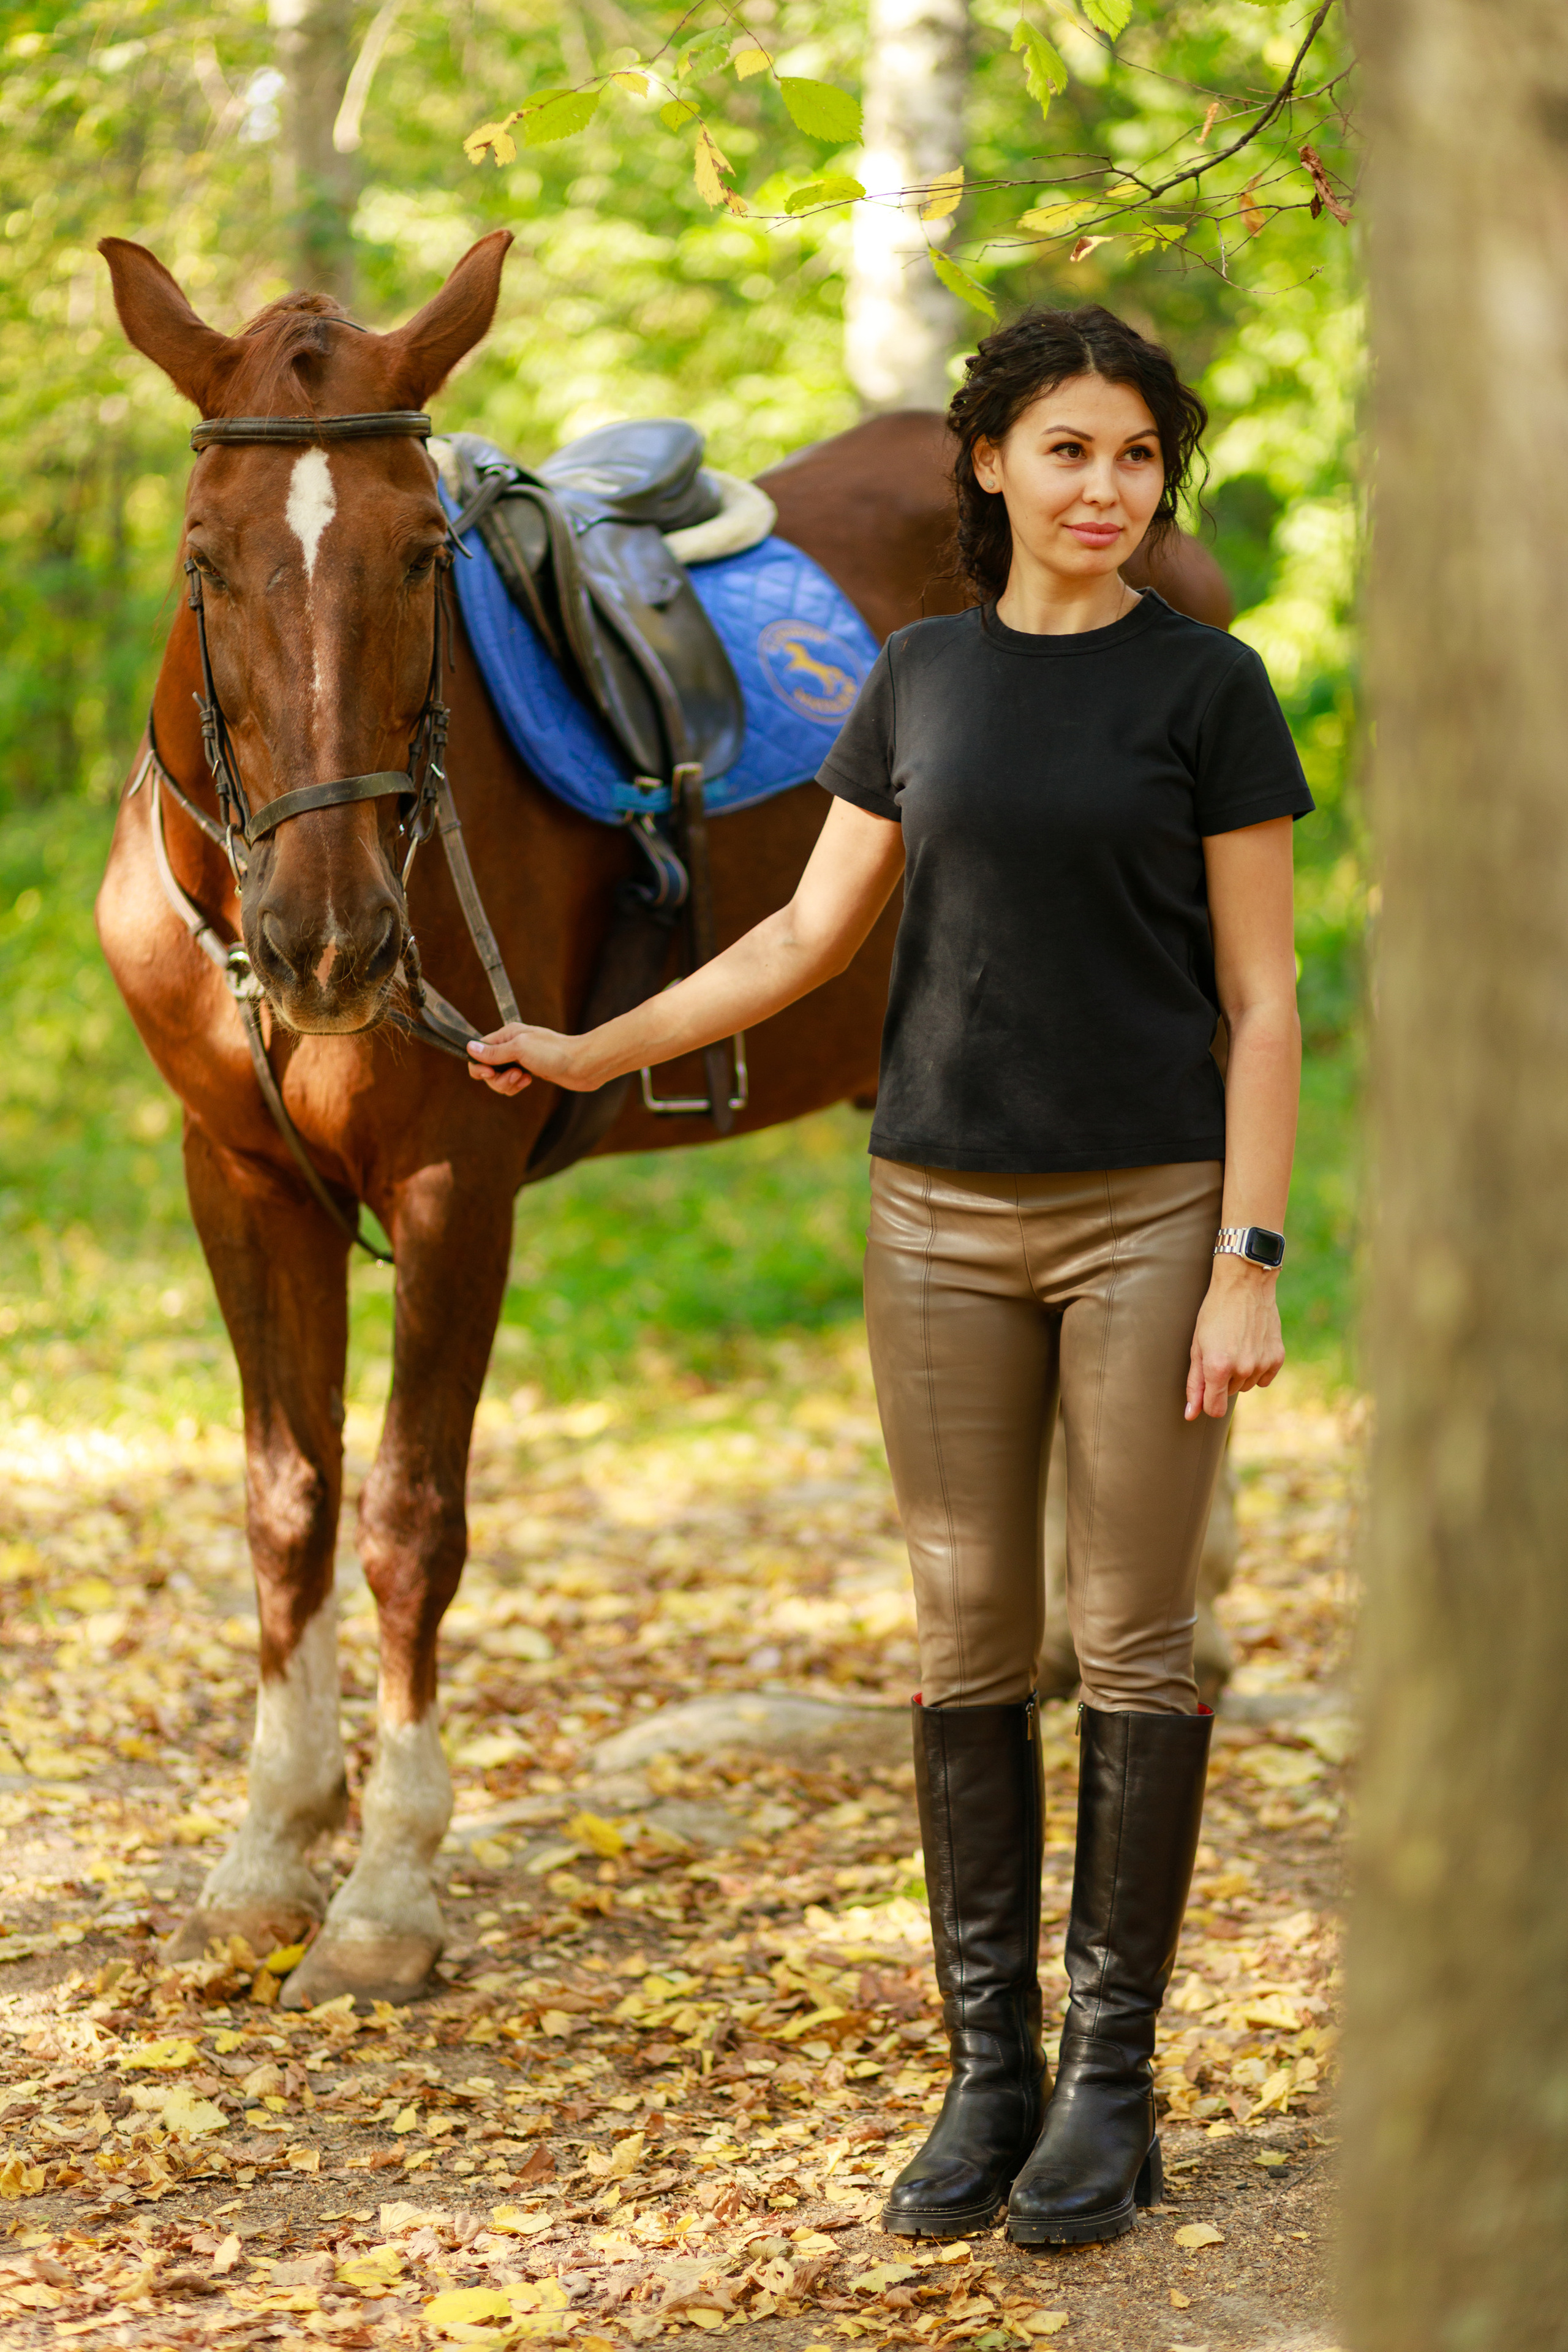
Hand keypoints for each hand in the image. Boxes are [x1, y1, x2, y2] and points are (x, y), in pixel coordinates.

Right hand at [466, 1023, 601, 1096]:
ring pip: (500, 1078)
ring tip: (523, 1079)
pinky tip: (528, 1082)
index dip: (480, 1066)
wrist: (583, 1064)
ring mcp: (521, 1059)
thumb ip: (494, 1052)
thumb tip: (470, 1048)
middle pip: (487, 1068)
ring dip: (507, 1084)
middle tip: (515, 1077)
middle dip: (496, 1078)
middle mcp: (512, 1046)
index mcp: (507, 1035)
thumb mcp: (520, 1049)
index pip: (479, 1051)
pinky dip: (516, 1086)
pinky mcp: (530, 1071)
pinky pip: (512, 1083)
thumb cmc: (554, 1053)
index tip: (490, 1074)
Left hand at [1185, 1255, 1284, 1420]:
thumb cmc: (1214, 1313)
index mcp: (1217, 1367)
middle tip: (1220, 1351)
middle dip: (1222, 1380)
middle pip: (1229, 1394)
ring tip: (1235, 1345)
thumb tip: (1191, 1414)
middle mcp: (1242, 1369)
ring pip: (1246, 1385)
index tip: (1206, 1390)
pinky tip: (1251, 1347)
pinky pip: (1264, 1379)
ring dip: (1239, 1373)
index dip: (1208, 1402)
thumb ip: (1195, 1383)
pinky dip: (1257, 1368)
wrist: (1244, 1285)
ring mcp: (1262, 1364)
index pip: (1214, 1409)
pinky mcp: (1277, 1358)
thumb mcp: (1197, 1347)